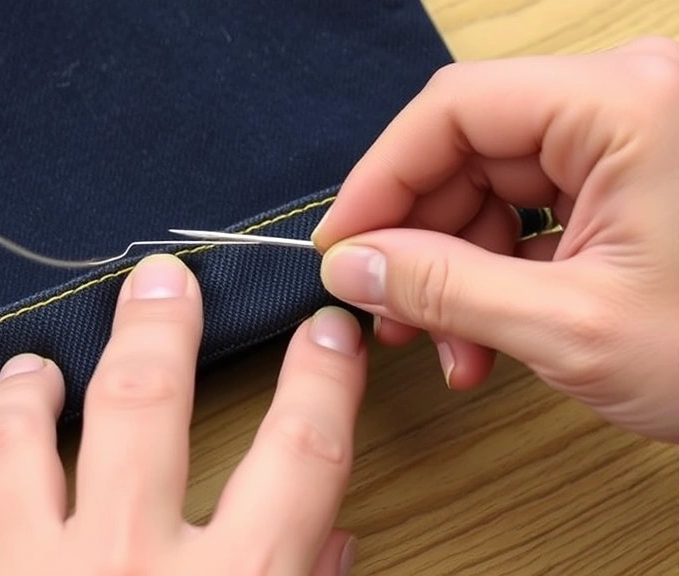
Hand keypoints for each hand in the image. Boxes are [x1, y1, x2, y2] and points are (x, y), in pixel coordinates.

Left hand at [0, 254, 365, 575]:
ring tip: (30, 371)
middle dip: (155, 328)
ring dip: (21, 395)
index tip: (324, 328)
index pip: (300, 453)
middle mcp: (125, 567)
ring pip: (9, 448)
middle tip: (158, 281)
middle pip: (141, 405)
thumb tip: (329, 543)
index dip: (322, 378)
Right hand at [311, 37, 678, 442]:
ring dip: (455, 270)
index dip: (381, 180)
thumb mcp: (570, 327)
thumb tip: (352, 265)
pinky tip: (486, 334)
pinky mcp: (631, 180)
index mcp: (624, 106)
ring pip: (492, 187)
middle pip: (468, 150)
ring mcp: (631, 140)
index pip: (453, 110)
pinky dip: (497, 272)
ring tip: (448, 348)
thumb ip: (443, 288)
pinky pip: (531, 211)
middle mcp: (627, 103)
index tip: (342, 246)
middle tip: (388, 310)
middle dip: (420, 240)